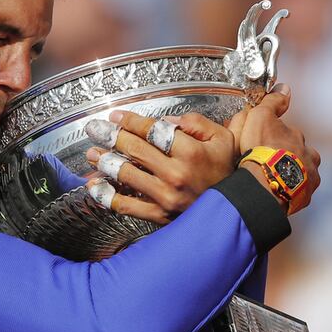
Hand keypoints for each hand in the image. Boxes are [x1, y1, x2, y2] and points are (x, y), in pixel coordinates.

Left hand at [85, 110, 234, 223]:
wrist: (239, 211)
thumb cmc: (227, 172)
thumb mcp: (222, 138)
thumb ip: (194, 123)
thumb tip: (164, 122)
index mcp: (191, 151)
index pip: (152, 130)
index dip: (130, 121)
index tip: (115, 116)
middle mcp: (176, 173)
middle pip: (135, 149)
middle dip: (111, 136)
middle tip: (95, 129)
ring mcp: (166, 196)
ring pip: (126, 175)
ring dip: (105, 162)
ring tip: (92, 154)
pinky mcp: (160, 216)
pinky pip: (126, 205)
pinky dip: (107, 195)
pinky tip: (95, 185)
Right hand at [227, 83, 320, 213]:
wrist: (265, 184)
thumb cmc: (262, 150)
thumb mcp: (261, 117)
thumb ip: (273, 102)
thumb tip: (284, 88)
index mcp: (300, 139)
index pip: (290, 135)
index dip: (275, 138)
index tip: (263, 144)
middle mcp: (310, 159)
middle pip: (298, 156)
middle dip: (286, 158)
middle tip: (266, 163)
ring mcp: (309, 180)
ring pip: (299, 174)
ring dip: (288, 175)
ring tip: (270, 180)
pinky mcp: (303, 198)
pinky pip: (296, 193)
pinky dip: (287, 192)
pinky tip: (274, 192)